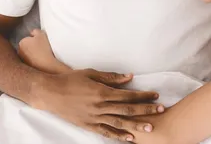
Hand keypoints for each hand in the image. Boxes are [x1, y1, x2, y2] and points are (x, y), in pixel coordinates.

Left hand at [18, 29, 70, 73]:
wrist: (47, 66)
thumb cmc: (44, 49)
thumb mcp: (41, 34)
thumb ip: (35, 31)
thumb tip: (32, 33)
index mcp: (21, 42)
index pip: (28, 38)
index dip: (35, 40)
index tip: (41, 42)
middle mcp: (19, 52)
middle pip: (27, 46)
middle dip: (32, 47)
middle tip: (42, 48)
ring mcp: (22, 61)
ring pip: (28, 54)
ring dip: (33, 54)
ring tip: (42, 55)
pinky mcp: (26, 68)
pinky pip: (31, 61)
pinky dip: (34, 61)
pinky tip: (41, 61)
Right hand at [33, 69, 163, 141]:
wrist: (49, 93)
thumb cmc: (70, 80)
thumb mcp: (90, 73)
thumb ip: (111, 77)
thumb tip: (129, 77)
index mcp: (101, 92)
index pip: (127, 96)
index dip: (143, 96)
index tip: (156, 95)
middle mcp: (99, 106)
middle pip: (127, 110)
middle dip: (146, 110)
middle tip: (161, 110)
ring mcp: (94, 118)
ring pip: (119, 123)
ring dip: (136, 125)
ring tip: (150, 127)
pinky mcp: (88, 125)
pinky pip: (106, 132)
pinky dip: (118, 136)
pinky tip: (129, 138)